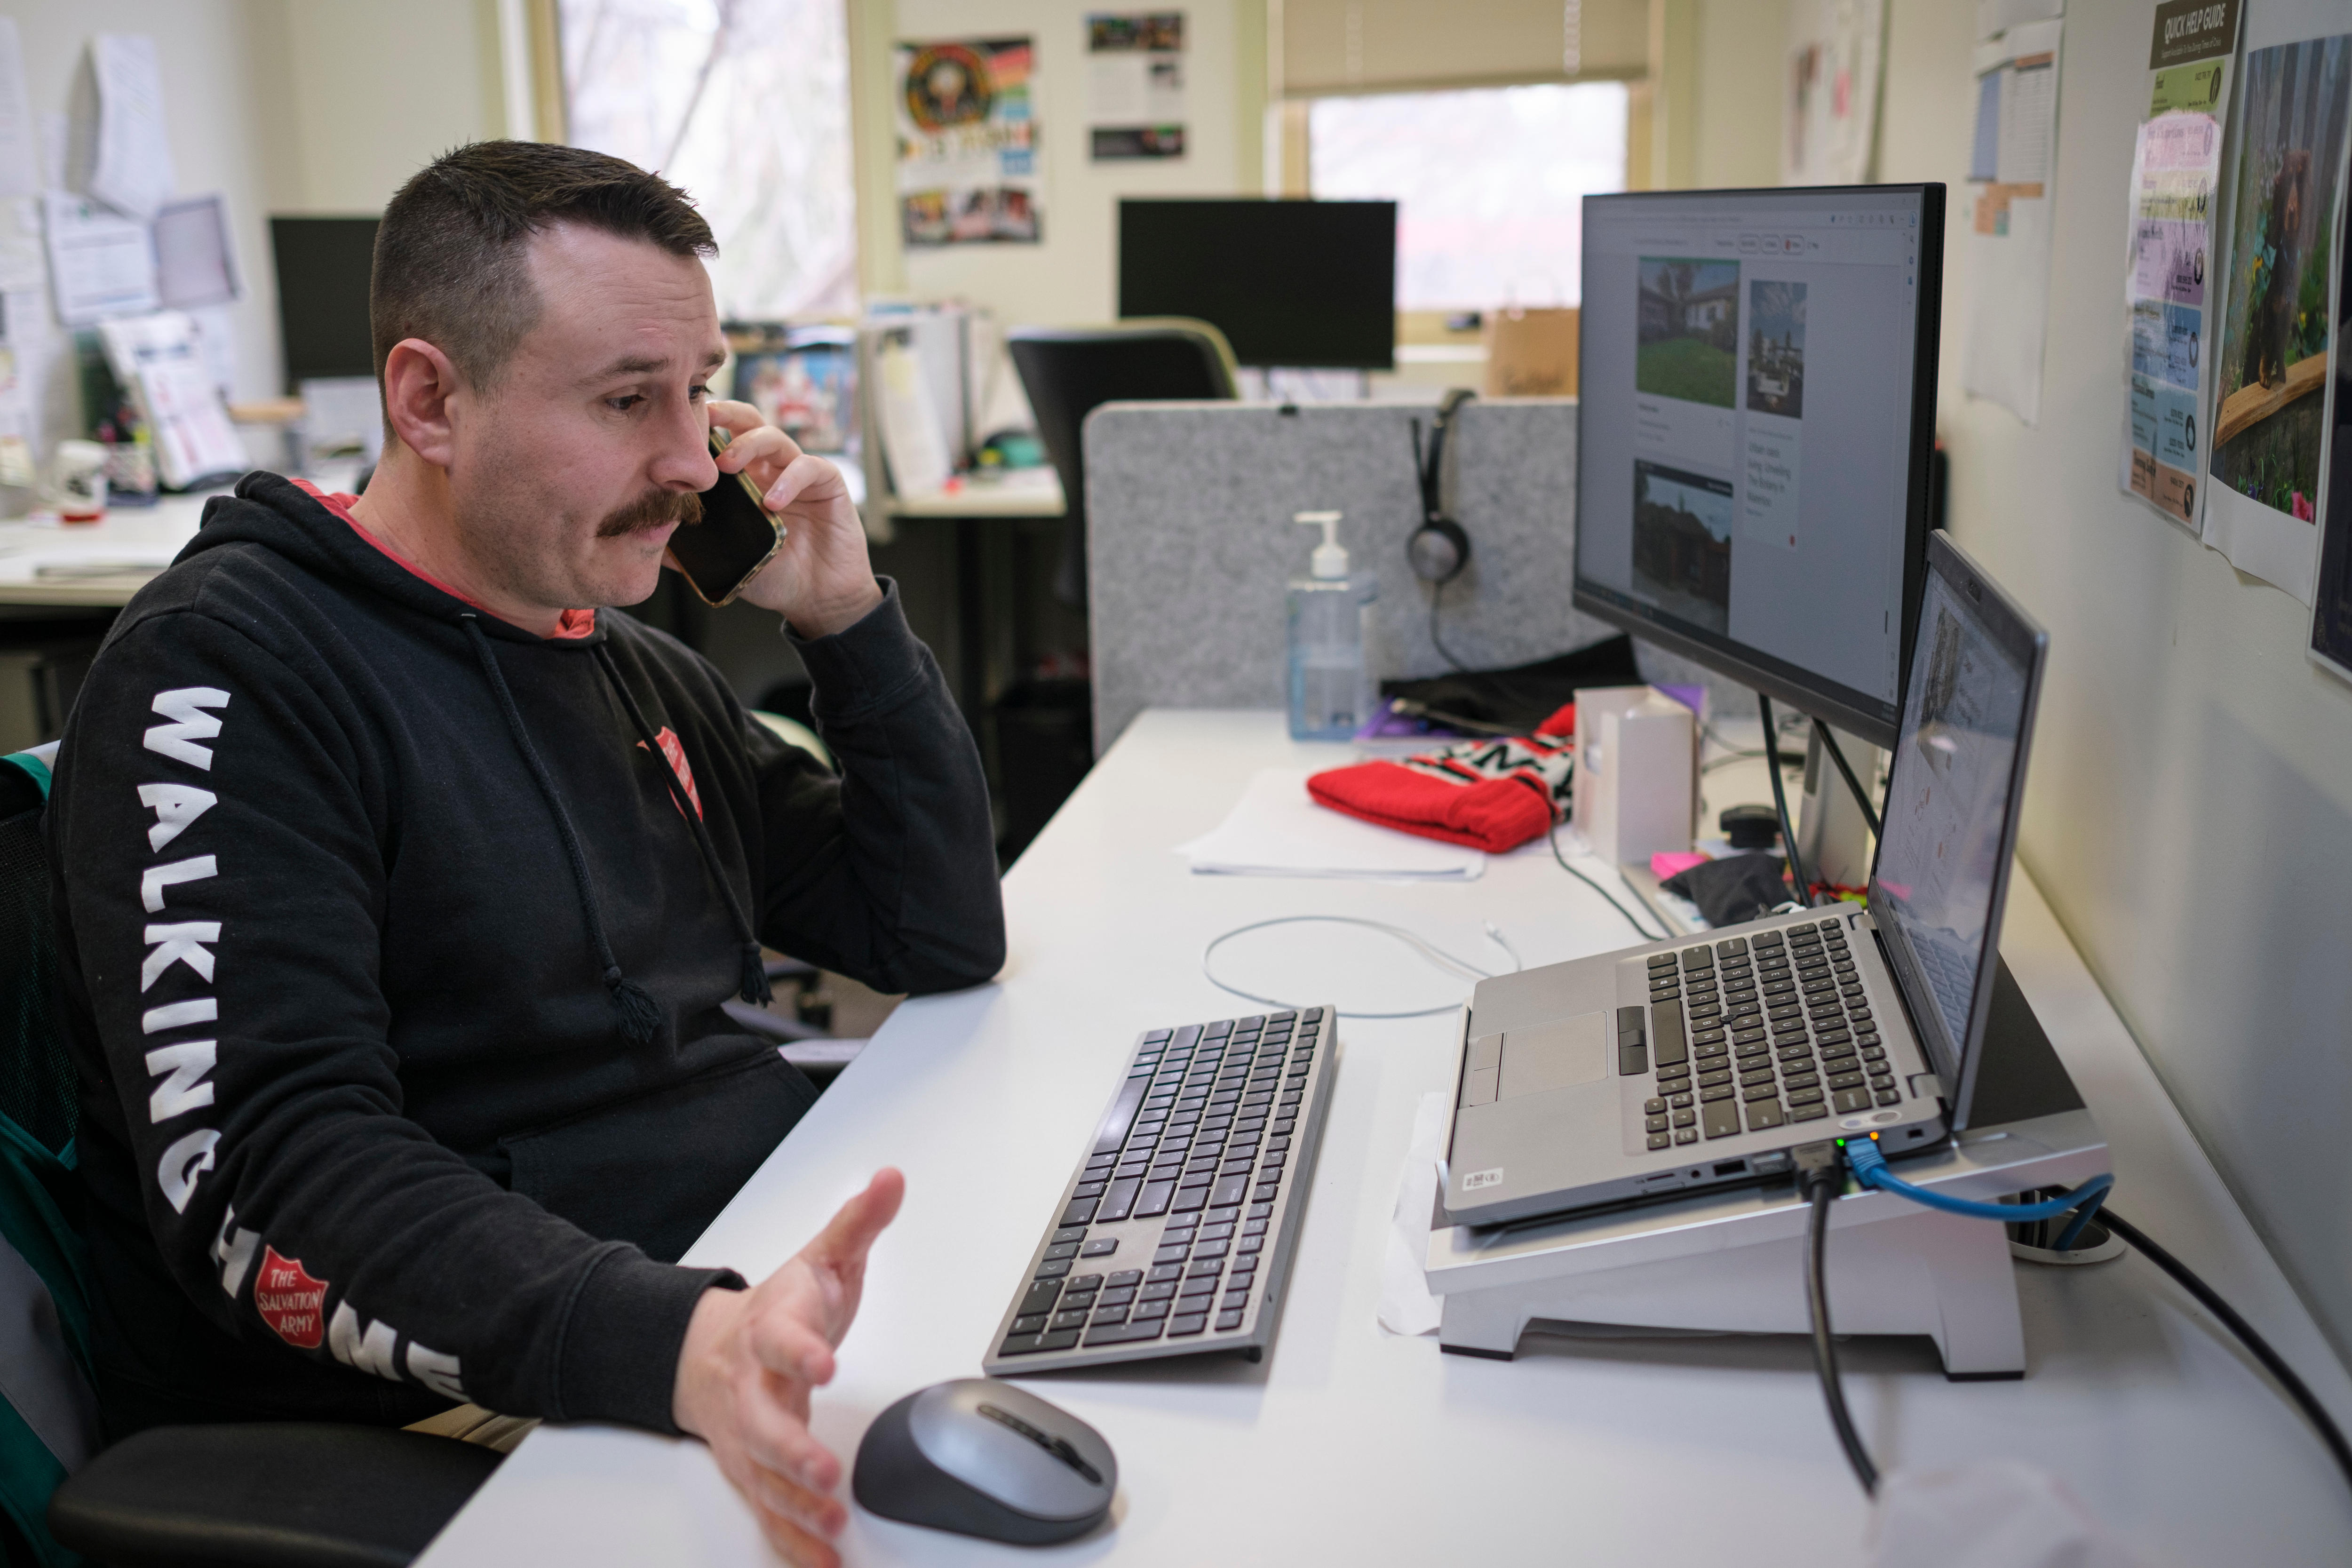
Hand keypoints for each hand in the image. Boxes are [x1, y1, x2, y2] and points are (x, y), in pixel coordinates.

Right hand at [673, 1168, 904, 1566]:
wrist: (709, 1350)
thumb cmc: (777, 1309)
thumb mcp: (821, 1259)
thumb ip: (857, 1223)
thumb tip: (890, 1178)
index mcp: (769, 1333)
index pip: (781, 1339)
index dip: (800, 1352)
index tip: (823, 1364)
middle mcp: (751, 1390)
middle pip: (763, 1424)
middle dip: (791, 1450)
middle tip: (824, 1471)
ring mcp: (747, 1437)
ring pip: (762, 1477)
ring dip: (794, 1504)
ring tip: (829, 1525)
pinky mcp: (752, 1471)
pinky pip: (769, 1512)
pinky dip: (793, 1540)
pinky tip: (822, 1562)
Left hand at [694, 399, 883, 637]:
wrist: (818, 598)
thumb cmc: (775, 576)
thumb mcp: (728, 562)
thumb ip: (694, 548)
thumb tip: (650, 539)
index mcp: (745, 479)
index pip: (723, 438)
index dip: (704, 427)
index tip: (677, 428)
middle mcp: (771, 468)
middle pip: (749, 421)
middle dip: (726, 414)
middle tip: (703, 420)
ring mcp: (799, 473)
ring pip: (775, 438)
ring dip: (749, 445)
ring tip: (727, 465)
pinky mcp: (828, 483)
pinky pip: (809, 467)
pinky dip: (790, 479)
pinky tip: (773, 501)